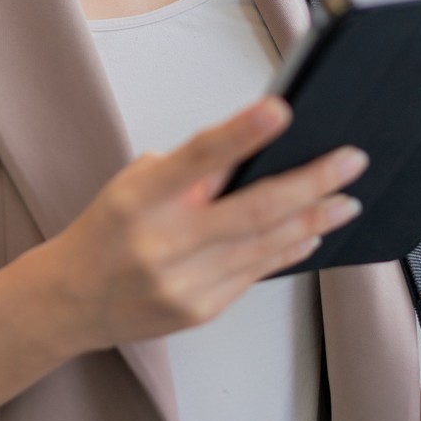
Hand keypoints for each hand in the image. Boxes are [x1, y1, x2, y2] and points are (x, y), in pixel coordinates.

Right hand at [37, 96, 367, 354]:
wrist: (70, 301)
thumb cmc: (108, 230)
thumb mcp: (133, 185)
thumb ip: (189, 171)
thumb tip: (253, 151)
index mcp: (140, 199)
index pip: (197, 159)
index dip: (241, 134)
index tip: (281, 110)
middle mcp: (163, 243)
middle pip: (252, 210)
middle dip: (310, 183)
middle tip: (350, 161)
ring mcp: (184, 283)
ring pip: (265, 245)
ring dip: (314, 219)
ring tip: (347, 198)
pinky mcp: (200, 311)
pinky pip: (256, 274)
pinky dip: (288, 249)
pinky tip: (311, 231)